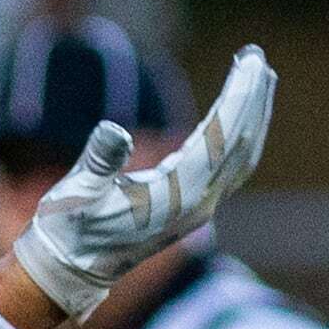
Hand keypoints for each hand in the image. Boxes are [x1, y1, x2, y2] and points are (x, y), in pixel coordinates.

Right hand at [11, 48, 275, 318]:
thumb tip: (114, 131)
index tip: (251, 62)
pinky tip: (239, 118)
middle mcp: (198, 204)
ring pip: (240, 157)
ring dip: (252, 116)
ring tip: (259, 77)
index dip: (238, 98)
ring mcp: (199, 208)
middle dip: (252, 98)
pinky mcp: (193, 208)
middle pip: (240, 144)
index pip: (220, 138)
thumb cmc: (69, 229)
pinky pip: (229, 167)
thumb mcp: (77, 192)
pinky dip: (239, 136)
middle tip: (258, 56)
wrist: (70, 272)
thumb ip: (97, 162)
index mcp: (176, 196)